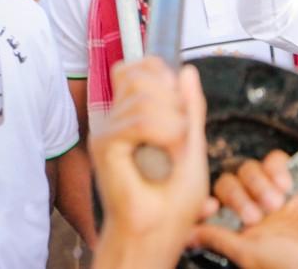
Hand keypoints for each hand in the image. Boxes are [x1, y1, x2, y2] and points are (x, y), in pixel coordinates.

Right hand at [89, 58, 212, 268]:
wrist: (158, 230)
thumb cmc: (173, 197)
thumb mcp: (193, 141)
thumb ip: (191, 106)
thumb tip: (186, 70)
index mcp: (135, 114)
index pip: (141, 67)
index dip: (163, 74)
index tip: (180, 106)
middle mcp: (118, 118)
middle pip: (142, 74)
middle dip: (173, 99)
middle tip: (179, 135)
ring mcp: (109, 130)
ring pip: (145, 96)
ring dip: (173, 122)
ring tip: (173, 151)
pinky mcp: (104, 145)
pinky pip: (140, 120)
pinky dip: (164, 133)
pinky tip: (165, 153)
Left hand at [191, 150, 297, 268]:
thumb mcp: (251, 254)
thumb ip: (220, 239)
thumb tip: (187, 235)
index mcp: (239, 233)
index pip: (213, 207)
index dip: (207, 203)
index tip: (211, 209)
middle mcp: (255, 213)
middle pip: (228, 183)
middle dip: (237, 195)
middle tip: (255, 217)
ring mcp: (276, 196)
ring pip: (250, 169)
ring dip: (258, 183)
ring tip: (276, 204)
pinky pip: (277, 160)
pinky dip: (276, 167)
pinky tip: (287, 185)